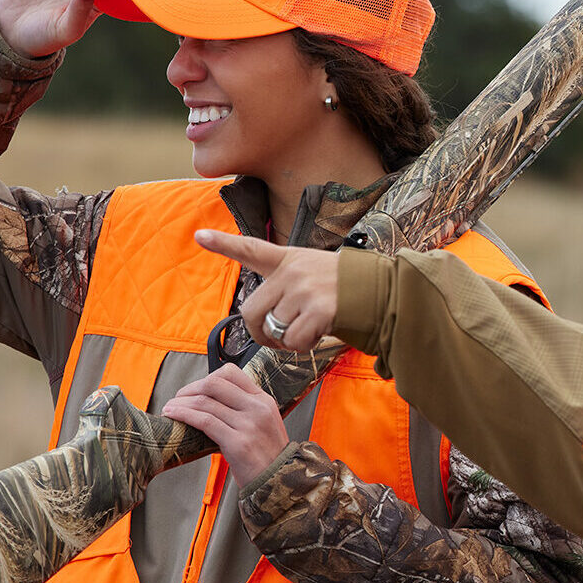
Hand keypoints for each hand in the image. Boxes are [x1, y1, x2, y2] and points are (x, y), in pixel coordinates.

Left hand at [161, 364, 287, 486]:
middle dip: (189, 389)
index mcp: (263, 400)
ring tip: (170, 408)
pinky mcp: (237, 442)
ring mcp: (248, 425)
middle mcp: (257, 408)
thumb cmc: (268, 455)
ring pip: (205, 402)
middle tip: (178, 398)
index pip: (231, 373)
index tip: (196, 389)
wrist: (279, 480)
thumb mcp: (265, 423)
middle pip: (214, 384)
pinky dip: (183, 415)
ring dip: (180, 403)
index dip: (207, 377)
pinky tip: (173, 416)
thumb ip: (244, 409)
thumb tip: (212, 400)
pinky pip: (204, 421)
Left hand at [196, 229, 339, 351]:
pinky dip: (303, 346)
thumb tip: (266, 323)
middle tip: (276, 339)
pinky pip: (295, 340)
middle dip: (261, 332)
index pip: (251, 249)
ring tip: (309, 331)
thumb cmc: (348, 287)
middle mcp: (292, 272)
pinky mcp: (317, 309)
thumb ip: (288, 288)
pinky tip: (318, 334)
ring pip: (275, 329)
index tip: (200, 236)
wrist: (382, 291)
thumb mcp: (315, 271)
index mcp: (289, 259)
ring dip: (288, 341)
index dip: (223, 244)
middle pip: (251, 311)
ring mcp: (304, 290)